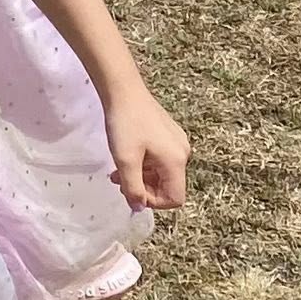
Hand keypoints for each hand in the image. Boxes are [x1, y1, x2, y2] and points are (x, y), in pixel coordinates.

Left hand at [105, 84, 188, 210]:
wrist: (124, 91)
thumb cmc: (125, 125)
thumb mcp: (125, 160)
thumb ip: (132, 188)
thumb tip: (138, 208)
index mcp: (176, 161)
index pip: (175, 198)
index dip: (153, 202)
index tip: (130, 192)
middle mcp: (183, 153)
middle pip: (168, 186)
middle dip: (144, 189)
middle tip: (118, 180)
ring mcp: (178, 143)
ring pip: (162, 174)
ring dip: (141, 177)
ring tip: (118, 170)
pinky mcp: (169, 135)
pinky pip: (160, 160)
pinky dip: (144, 165)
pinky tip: (127, 157)